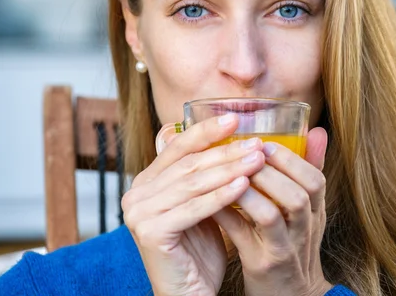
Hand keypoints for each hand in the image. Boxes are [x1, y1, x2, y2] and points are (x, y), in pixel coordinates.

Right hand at [121, 114, 265, 295]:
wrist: (190, 293)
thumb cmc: (201, 249)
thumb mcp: (206, 203)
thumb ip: (209, 174)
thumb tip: (233, 135)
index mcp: (148, 181)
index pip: (179, 147)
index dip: (207, 130)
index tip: (236, 118)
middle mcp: (137, 193)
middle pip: (189, 163)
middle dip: (226, 150)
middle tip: (257, 142)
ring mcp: (139, 213)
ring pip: (193, 183)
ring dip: (230, 168)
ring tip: (259, 159)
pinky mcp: (150, 232)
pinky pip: (194, 208)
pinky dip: (221, 195)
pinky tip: (245, 185)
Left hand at [213, 127, 332, 295]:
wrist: (292, 295)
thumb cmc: (295, 242)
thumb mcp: (310, 210)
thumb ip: (310, 171)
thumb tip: (316, 130)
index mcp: (316, 213)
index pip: (317, 181)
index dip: (293, 160)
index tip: (267, 144)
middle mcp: (304, 230)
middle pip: (298, 197)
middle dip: (271, 171)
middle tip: (246, 154)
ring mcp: (283, 249)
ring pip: (270, 216)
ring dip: (249, 191)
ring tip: (231, 174)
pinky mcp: (261, 265)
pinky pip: (241, 236)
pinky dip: (227, 214)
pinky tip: (213, 199)